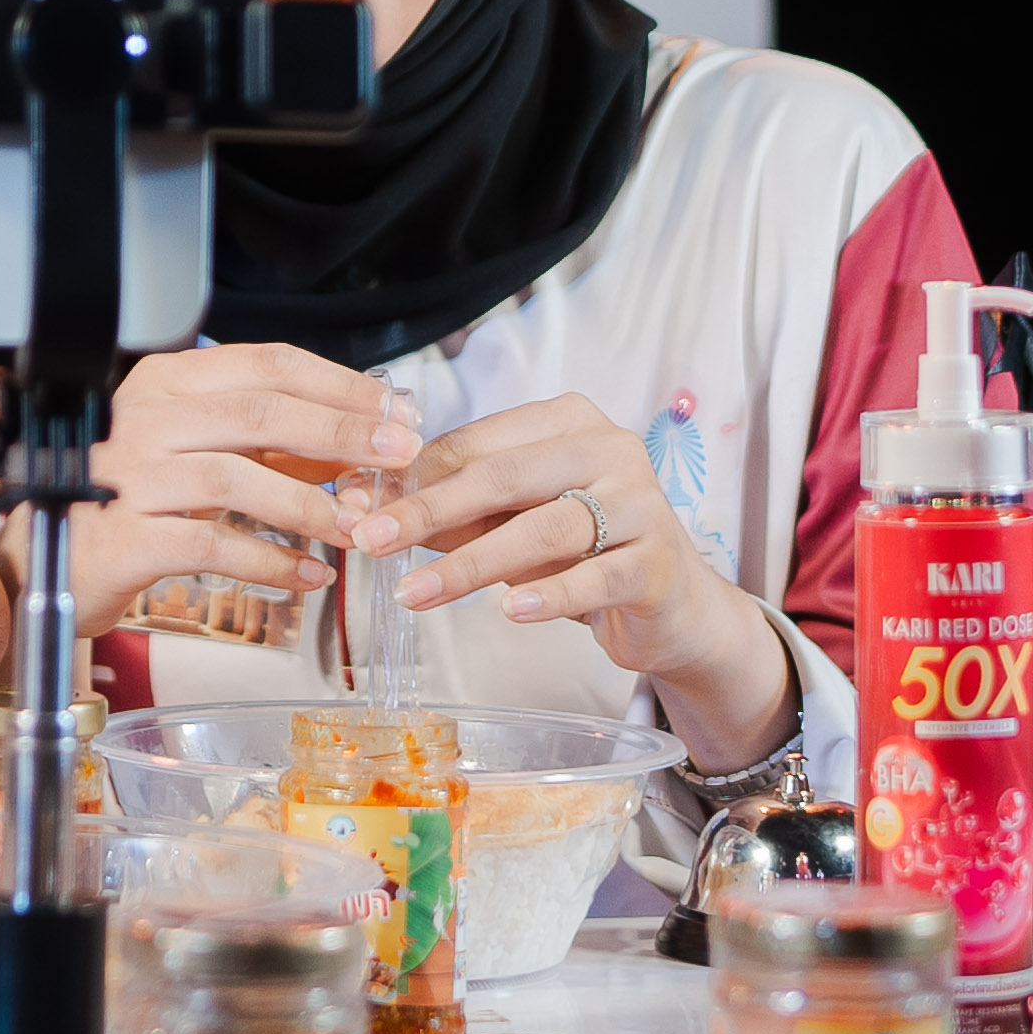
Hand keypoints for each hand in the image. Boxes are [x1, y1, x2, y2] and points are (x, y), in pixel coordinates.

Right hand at [62, 341, 419, 635]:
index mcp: (166, 382)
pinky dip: (269, 561)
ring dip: (310, 504)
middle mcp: (144, 418)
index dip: (339, 386)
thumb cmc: (125, 502)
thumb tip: (355, 441)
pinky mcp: (125, 537)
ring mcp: (131, 476)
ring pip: (238, 477)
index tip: (394, 411)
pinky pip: (213, 544)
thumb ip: (262, 442)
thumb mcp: (193, 453)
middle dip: (341, 433)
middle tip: (398, 457)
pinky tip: (306, 577)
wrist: (44, 564)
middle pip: (260, 413)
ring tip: (356, 528)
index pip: (267, 365)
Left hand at [394, 395, 794, 772]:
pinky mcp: (658, 563)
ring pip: (544, 528)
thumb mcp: (510, 525)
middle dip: (429, 510)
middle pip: (504, 477)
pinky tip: (510, 611)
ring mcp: (640, 504)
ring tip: (417, 592)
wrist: (672, 606)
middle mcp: (610, 449)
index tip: (360, 506)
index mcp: (568, 422)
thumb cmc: (581, 554)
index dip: (414, 476)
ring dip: (472, 563)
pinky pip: (596, 577)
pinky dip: (550, 594)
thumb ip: (447, 514)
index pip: (477, 442)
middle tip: (371, 541)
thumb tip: (360, 507)